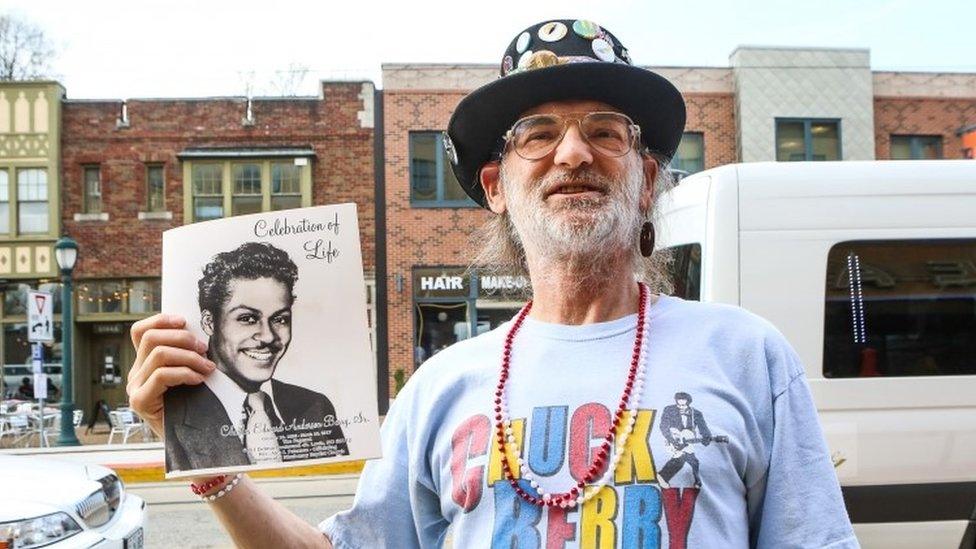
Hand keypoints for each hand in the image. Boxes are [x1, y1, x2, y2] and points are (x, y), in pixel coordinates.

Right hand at [127, 314, 214, 437]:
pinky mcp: (140, 402)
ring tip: (208, 367)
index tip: (185, 321)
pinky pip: (161, 375)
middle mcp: (135, 374)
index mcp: (144, 364)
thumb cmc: (195, 406)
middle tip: (205, 349)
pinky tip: (198, 380)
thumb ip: (186, 355)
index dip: (161, 320)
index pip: (141, 331)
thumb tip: (200, 333)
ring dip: (189, 357)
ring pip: (159, 354)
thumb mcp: (189, 375)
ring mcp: (135, 388)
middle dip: (183, 338)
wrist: (192, 443)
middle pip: (151, 338)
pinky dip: (184, 373)